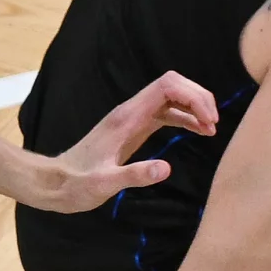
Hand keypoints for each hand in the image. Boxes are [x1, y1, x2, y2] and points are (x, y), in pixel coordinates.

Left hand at [38, 71, 217, 211]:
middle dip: (198, 98)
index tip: (208, 122)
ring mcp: (133, 118)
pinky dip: (184, 118)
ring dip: (194, 107)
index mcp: (126, 117)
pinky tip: (198, 131)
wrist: (56, 183)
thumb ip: (134, 175)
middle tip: (213, 125)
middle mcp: (131, 111)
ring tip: (211, 129)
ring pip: (171, 97)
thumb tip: (166, 168)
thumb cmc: (77, 185)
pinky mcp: (135, 128)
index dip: (193, 97)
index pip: (167, 87)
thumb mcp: (104, 184)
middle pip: (173, 85)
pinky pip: (165, 113)